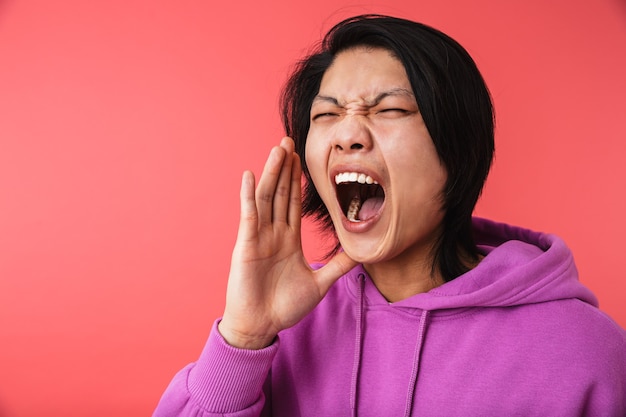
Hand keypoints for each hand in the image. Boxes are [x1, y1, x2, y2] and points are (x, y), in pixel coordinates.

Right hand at [218, 137, 356, 348]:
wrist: (262, 327)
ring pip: (266, 198)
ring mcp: (258, 237)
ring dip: (271, 173)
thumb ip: (337, 266)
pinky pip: (248, 215)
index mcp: (287, 240)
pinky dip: (248, 195)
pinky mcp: (246, 245)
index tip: (302, 159)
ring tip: (277, 149)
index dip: (297, 181)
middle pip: (279, 193)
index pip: (293, 203)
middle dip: (285, 168)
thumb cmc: (284, 308)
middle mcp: (272, 234)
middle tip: (289, 141)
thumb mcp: (320, 284)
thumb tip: (361, 253)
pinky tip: (249, 175)